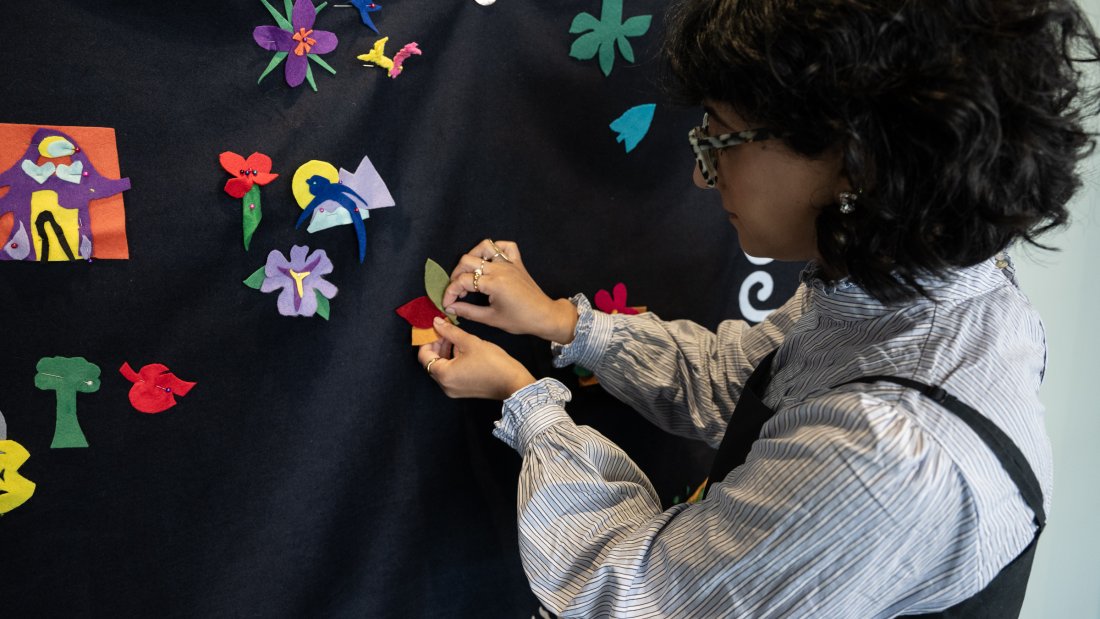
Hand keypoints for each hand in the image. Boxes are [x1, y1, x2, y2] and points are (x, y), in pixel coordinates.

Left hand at [418, 317, 537, 399]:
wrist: (513, 382)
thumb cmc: (493, 363)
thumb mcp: (470, 342)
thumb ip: (450, 332)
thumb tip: (436, 322)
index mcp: (444, 375)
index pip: (424, 356)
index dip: (428, 340)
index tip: (436, 329)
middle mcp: (445, 386)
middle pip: (431, 362)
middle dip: (437, 345)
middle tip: (446, 331)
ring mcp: (454, 390)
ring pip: (442, 368)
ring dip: (445, 352)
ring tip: (455, 338)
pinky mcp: (463, 390)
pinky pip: (451, 374)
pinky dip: (452, 361)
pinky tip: (462, 350)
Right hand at [442, 239, 578, 343]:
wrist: (544, 316)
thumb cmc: (520, 320)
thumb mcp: (491, 319)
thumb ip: (468, 312)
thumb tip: (450, 307)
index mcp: (493, 283)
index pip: (463, 281)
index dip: (450, 292)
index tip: (447, 302)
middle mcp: (500, 268)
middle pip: (468, 261)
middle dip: (456, 275)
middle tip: (457, 291)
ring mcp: (509, 263)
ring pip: (485, 246)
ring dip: (472, 257)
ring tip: (469, 272)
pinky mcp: (517, 262)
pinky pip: (506, 246)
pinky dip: (495, 248)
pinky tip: (489, 260)